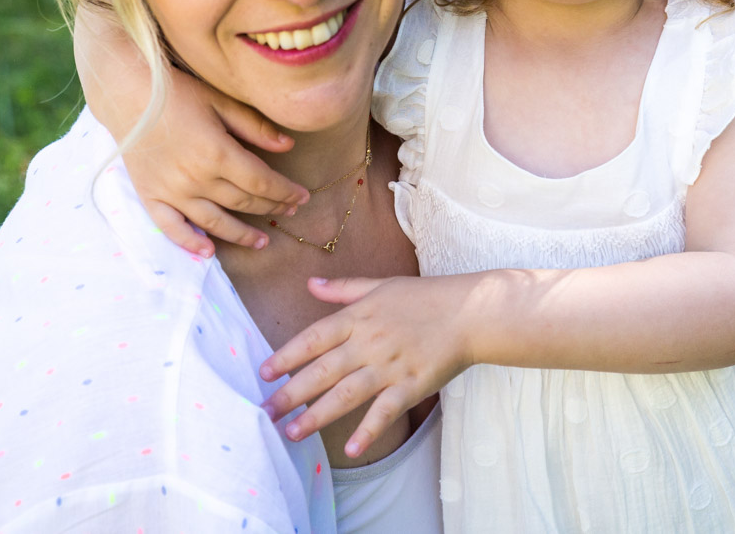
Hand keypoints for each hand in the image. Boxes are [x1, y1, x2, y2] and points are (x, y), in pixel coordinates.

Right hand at [122, 73, 309, 256]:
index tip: (303, 197)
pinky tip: (209, 252)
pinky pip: (172, 228)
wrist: (127, 95)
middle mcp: (196, 178)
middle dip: (270, 208)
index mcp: (218, 153)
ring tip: (262, 242)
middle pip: (242, 201)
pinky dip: (190, 243)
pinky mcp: (151, 197)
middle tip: (289, 212)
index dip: (285, 192)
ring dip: (241, 234)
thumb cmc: (178, 94)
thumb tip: (288, 147)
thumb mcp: (221, 102)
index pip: (261, 182)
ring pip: (214, 221)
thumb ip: (255, 127)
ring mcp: (172, 191)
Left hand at [259, 276, 473, 458]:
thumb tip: (310, 284)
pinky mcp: (412, 385)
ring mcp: (390, 366)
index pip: (313, 338)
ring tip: (292, 433)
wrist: (470, 311)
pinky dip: (368, 430)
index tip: (263, 373)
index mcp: (358, 318)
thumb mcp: (380, 285)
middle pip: (322, 370)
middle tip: (265, 412)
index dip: (286, 356)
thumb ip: (343, 289)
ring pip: (346, 394)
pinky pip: (385, 411)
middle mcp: (368, 343)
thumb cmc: (425, 297)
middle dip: (290, 393)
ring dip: (317, 415)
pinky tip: (350, 449)